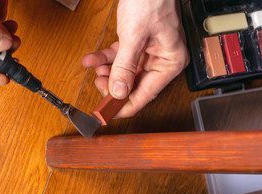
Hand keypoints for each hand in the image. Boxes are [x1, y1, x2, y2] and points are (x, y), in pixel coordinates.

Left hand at [82, 0, 189, 117]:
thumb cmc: (150, 0)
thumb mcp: (134, 36)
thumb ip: (125, 67)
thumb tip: (118, 92)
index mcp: (169, 62)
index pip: (146, 94)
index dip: (125, 106)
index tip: (107, 113)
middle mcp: (161, 60)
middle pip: (134, 85)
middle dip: (113, 86)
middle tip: (98, 84)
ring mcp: (148, 53)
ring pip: (124, 73)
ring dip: (107, 73)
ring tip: (95, 69)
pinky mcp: (137, 45)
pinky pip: (119, 58)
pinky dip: (105, 59)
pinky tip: (92, 59)